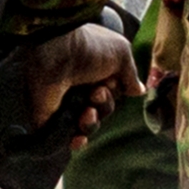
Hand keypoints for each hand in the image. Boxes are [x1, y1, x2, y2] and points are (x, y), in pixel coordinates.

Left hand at [20, 19, 138, 128]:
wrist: (56, 49)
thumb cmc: (89, 46)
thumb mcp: (120, 53)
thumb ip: (130, 75)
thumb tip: (140, 91)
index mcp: (95, 73)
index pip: (111, 96)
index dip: (114, 95)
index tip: (108, 84)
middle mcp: (79, 88)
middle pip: (101, 112)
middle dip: (104, 107)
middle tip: (95, 93)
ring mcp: (63, 103)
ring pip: (86, 126)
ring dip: (91, 123)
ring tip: (87, 111)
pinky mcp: (48, 116)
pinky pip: (62, 138)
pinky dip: (74, 142)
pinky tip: (79, 139)